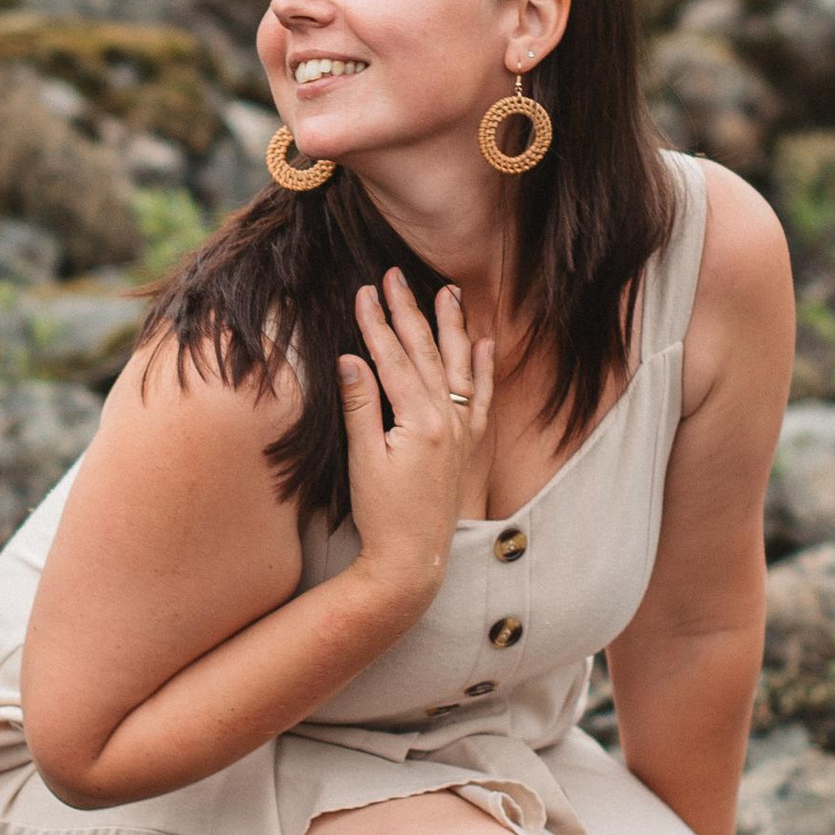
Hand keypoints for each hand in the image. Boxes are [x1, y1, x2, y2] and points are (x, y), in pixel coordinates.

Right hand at [339, 271, 493, 615]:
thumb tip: (351, 358)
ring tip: (448, 291)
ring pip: (457, 365)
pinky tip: (483, 342)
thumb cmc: (381, 514)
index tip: (364, 290)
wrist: (412, 559)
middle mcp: (447, 420)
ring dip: (451, 326)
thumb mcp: (362, 459)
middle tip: (394, 275)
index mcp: (418, 421)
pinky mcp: (466, 445)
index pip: (394, 359)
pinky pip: (481, 396)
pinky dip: (483, 367)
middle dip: (408, 311)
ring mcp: (460, 431)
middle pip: (425, 352)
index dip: (376, 323)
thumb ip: (360, 406)